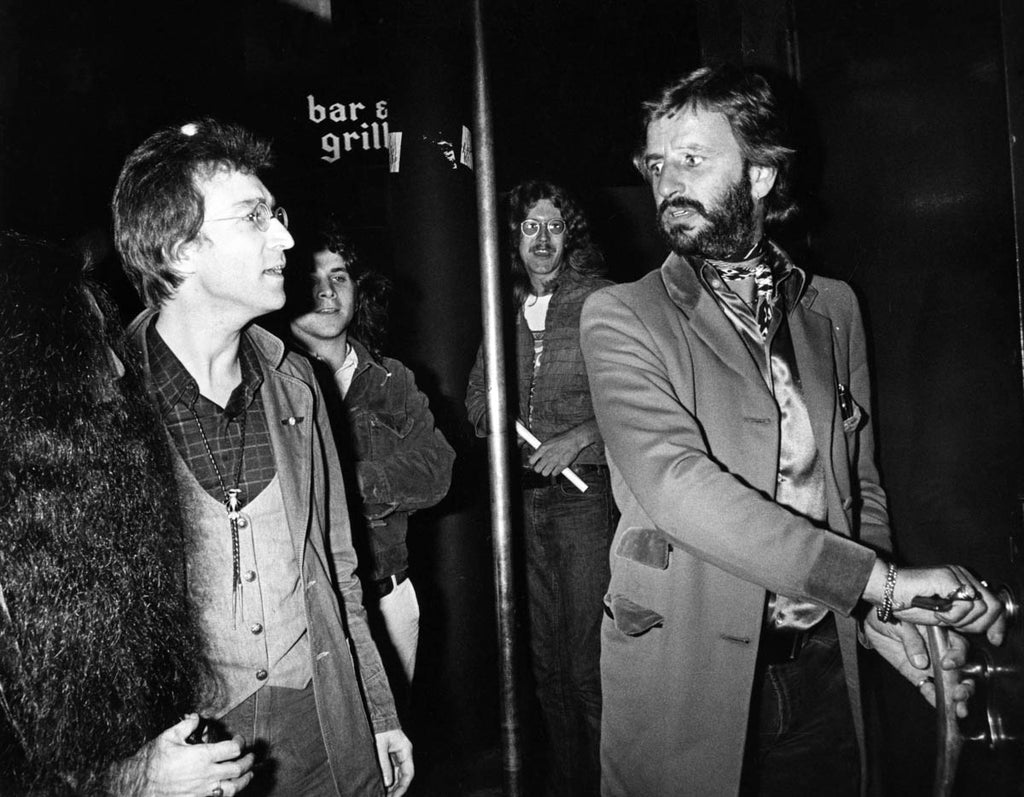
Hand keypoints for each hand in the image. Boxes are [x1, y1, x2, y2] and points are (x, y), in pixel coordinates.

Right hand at [121, 714, 253, 796]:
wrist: (138, 788)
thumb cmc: (152, 762)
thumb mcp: (167, 737)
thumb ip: (186, 725)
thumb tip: (196, 716)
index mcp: (202, 756)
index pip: (233, 749)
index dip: (240, 742)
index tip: (239, 740)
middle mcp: (206, 775)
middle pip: (237, 768)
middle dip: (248, 761)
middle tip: (250, 756)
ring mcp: (203, 791)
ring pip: (233, 787)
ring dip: (244, 779)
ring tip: (249, 774)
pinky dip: (229, 793)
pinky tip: (230, 788)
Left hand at [375, 729, 413, 796]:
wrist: (376, 714)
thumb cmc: (379, 727)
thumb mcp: (380, 746)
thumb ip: (384, 764)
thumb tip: (387, 782)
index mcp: (405, 749)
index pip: (408, 773)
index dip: (403, 787)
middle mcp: (403, 753)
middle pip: (403, 776)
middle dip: (397, 788)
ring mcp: (397, 754)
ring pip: (398, 774)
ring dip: (392, 785)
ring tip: (384, 795)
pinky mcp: (390, 754)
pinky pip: (392, 770)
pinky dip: (388, 779)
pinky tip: (382, 786)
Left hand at [528, 429, 586, 476]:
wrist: (574, 439)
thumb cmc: (562, 438)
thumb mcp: (549, 441)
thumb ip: (542, 449)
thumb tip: (538, 455)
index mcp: (542, 448)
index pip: (531, 461)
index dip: (533, 463)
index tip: (535, 463)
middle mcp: (547, 456)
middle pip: (537, 469)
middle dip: (539, 468)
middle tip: (543, 466)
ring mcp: (554, 461)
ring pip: (545, 473)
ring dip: (547, 471)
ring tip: (551, 467)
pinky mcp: (562, 465)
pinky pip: (554, 474)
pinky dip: (556, 471)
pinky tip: (557, 467)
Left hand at [863, 615, 975, 717]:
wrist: (872, 620)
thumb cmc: (890, 615)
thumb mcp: (900, 622)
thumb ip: (912, 640)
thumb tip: (920, 662)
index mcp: (941, 634)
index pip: (958, 646)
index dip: (957, 656)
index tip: (946, 664)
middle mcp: (941, 652)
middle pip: (961, 670)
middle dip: (965, 685)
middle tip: (960, 694)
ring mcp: (930, 666)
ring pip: (949, 683)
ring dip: (956, 698)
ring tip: (960, 710)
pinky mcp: (917, 675)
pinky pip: (928, 688)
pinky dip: (933, 698)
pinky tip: (939, 706)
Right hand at [892, 565, 1005, 642]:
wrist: (885, 590)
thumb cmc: (906, 601)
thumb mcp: (942, 616)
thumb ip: (964, 618)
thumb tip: (987, 627)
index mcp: (961, 582)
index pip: (993, 602)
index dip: (997, 623)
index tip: (995, 638)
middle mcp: (961, 575)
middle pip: (992, 606)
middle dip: (977, 624)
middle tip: (955, 626)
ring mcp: (955, 575)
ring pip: (979, 608)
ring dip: (959, 620)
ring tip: (940, 616)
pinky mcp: (948, 577)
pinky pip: (964, 605)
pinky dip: (952, 615)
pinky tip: (936, 611)